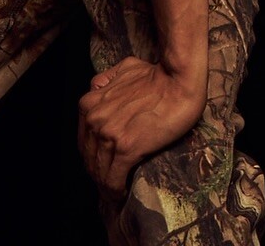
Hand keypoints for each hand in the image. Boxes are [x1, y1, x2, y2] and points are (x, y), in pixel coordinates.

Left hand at [78, 56, 204, 194]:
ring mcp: (110, 135)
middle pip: (90, 158)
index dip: (93, 154)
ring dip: (106, 185)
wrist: (180, 82)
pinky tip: (121, 194)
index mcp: (90, 103)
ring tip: (115, 192)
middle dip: (98, 172)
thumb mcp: (123, 69)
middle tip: (109, 181)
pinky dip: (115, 191)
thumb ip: (105, 80)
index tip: (103, 162)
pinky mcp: (127, 148)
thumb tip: (98, 88)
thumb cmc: (157, 74)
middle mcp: (95, 120)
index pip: (84, 140)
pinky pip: (113, 179)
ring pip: (100, 171)